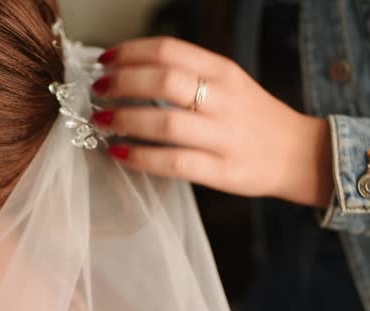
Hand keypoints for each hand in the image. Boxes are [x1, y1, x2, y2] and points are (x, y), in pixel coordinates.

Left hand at [91, 37, 333, 207]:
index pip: (170, 50)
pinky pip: (174, 163)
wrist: (301, 154)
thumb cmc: (251, 117)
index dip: (130, 52)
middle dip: (122, 84)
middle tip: (99, 91)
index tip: (104, 60)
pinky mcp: (222, 170)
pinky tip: (119, 154)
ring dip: (125, 120)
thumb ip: (188, 75)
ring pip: (166, 123)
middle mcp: (223, 99)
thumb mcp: (228, 83)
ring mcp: (224, 136)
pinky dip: (140, 158)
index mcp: (223, 71)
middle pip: (164, 81)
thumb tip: (130, 72)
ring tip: (101, 121)